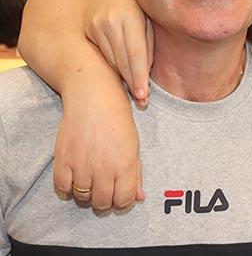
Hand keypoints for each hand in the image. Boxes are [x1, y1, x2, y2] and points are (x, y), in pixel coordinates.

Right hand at [54, 76, 143, 210]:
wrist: (94, 98)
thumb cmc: (118, 120)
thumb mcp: (133, 146)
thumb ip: (136, 174)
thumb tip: (139, 198)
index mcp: (126, 164)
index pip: (124, 201)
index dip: (122, 202)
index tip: (118, 195)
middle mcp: (105, 168)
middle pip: (102, 203)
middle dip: (104, 201)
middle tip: (103, 190)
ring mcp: (82, 165)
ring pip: (82, 198)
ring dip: (86, 195)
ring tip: (90, 180)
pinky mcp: (63, 160)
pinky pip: (62, 188)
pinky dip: (67, 189)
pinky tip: (74, 179)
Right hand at [84, 0, 152, 106]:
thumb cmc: (140, 4)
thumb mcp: (150, 18)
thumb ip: (149, 42)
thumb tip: (146, 72)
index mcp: (130, 15)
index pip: (136, 53)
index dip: (140, 77)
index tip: (143, 96)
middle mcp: (110, 20)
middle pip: (122, 60)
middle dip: (133, 82)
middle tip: (142, 102)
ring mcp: (95, 25)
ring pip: (111, 60)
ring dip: (123, 78)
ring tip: (135, 94)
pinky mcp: (87, 30)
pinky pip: (103, 55)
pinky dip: (113, 67)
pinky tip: (123, 76)